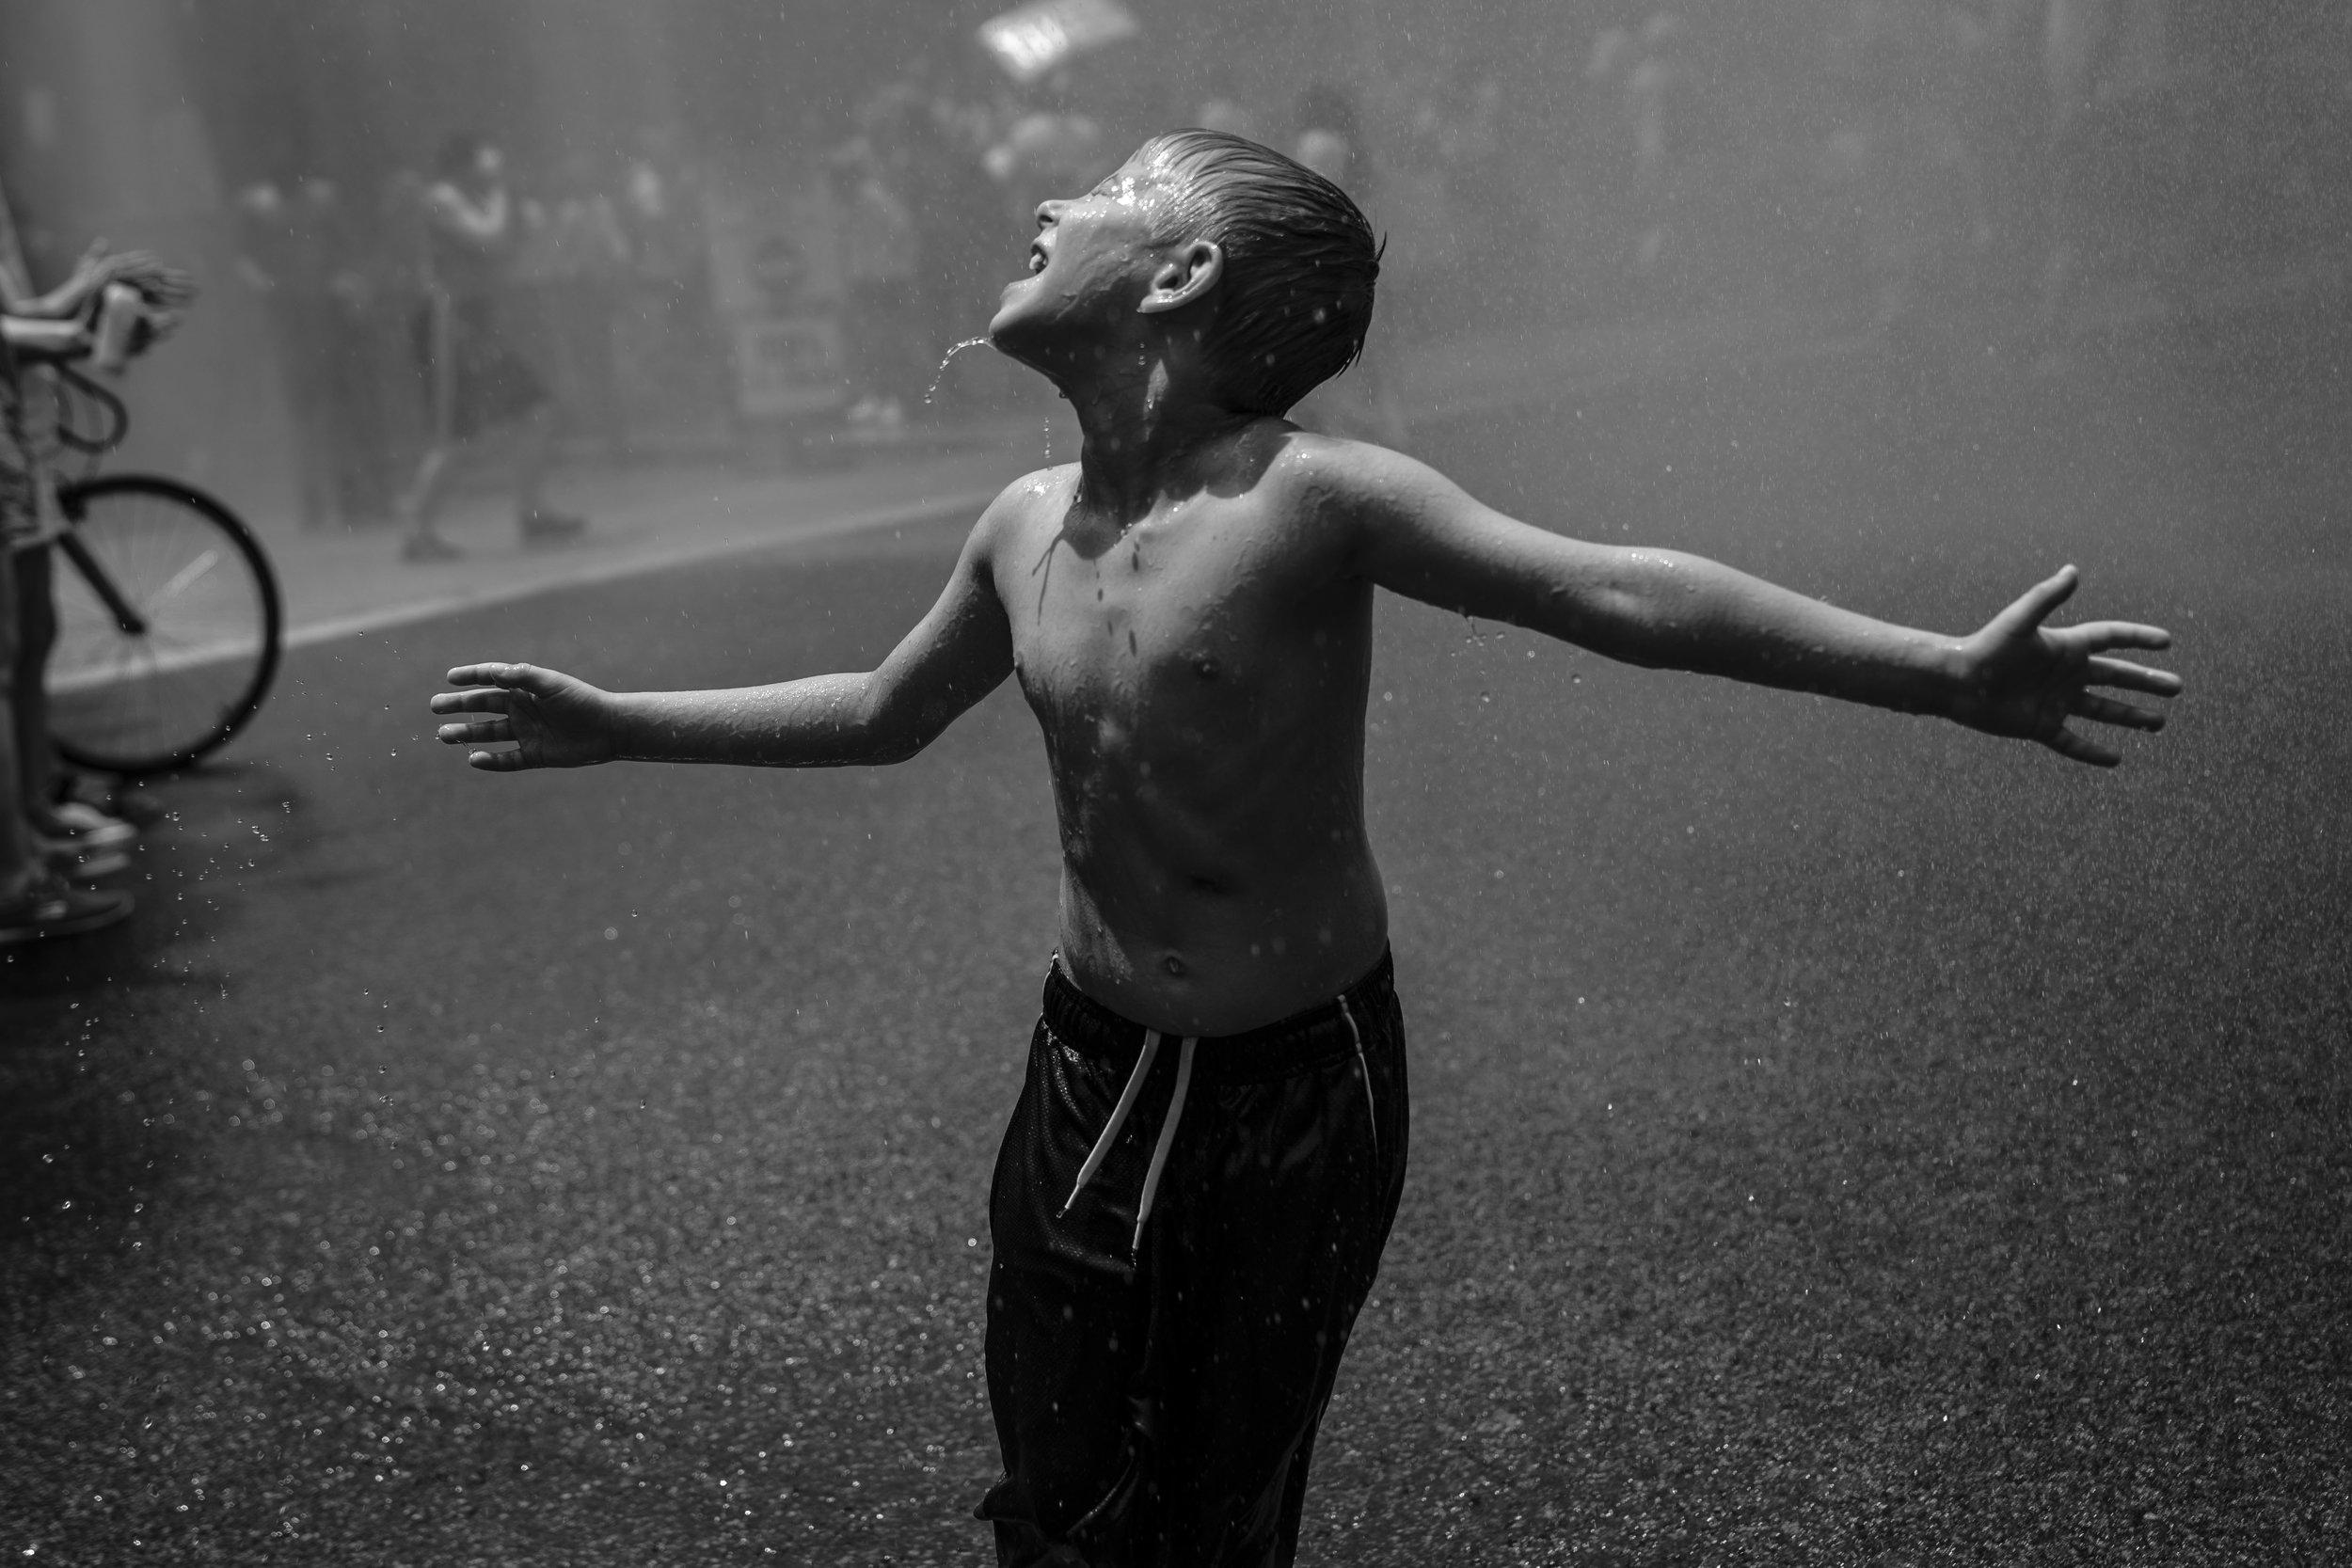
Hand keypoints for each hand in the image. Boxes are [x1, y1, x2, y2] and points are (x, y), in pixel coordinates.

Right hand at [431, 663, 619, 771]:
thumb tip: (493, 672)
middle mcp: (523, 709)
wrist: (609, 729)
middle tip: (434, 706)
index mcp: (525, 688)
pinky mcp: (535, 755)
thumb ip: (522, 676)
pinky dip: (490, 761)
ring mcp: (527, 732)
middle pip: (483, 706)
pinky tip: (473, 759)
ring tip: (443, 735)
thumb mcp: (551, 684)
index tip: (450, 677)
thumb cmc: (582, 700)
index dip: (471, 676)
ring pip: (489, 734)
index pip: (492, 679)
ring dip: (466, 733)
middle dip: (458, 706)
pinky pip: (507, 760)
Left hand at [1947, 566, 2180, 765]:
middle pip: (2116, 678)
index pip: (2111, 639)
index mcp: (2065, 648)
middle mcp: (2065, 674)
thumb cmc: (1986, 648)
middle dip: (2146, 682)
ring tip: (2159, 723)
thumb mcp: (2020, 621)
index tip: (2166, 641)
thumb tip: (2073, 570)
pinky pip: (2073, 742)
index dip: (2138, 639)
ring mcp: (2055, 702)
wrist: (1956, 682)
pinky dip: (2093, 752)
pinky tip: (2116, 760)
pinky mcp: (2040, 725)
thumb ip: (2046, 597)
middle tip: (2177, 687)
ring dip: (2131, 716)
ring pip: (2102, 710)